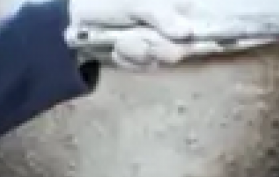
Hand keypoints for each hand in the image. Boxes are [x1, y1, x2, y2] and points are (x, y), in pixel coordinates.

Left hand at [67, 0, 194, 68]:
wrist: (78, 19)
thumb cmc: (108, 2)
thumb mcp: (134, 3)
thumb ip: (160, 15)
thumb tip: (185, 33)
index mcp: (176, 7)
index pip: (200, 26)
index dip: (189, 36)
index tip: (178, 39)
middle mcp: (173, 25)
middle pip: (179, 49)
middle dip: (153, 47)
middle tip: (134, 38)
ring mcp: (159, 42)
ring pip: (160, 60)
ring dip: (135, 53)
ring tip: (119, 41)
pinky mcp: (146, 57)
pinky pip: (145, 67)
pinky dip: (128, 60)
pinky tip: (116, 50)